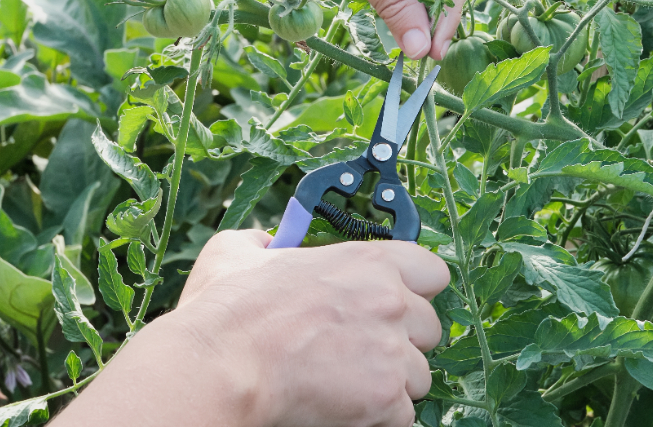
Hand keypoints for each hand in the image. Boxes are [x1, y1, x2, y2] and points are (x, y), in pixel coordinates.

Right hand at [172, 230, 448, 426]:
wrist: (220, 367)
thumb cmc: (226, 312)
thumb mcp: (236, 253)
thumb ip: (263, 244)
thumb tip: (266, 245)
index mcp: (368, 262)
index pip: (432, 272)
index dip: (413, 290)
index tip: (393, 303)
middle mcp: (391, 303)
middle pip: (429, 328)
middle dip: (401, 341)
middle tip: (359, 350)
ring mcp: (392, 353)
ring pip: (418, 375)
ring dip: (390, 382)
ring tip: (345, 383)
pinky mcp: (386, 400)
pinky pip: (402, 415)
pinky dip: (378, 417)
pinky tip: (343, 408)